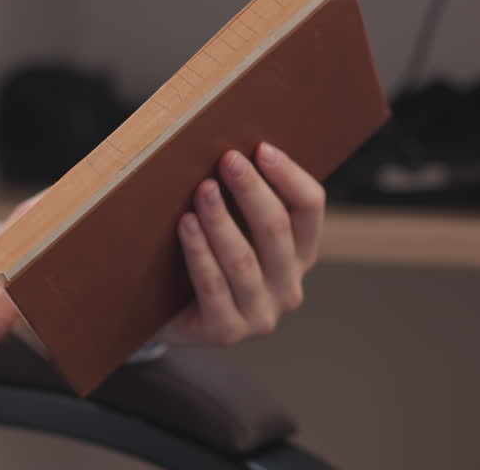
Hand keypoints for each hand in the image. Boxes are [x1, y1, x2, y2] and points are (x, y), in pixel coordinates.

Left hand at [161, 142, 323, 345]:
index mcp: (299, 254)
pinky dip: (200, 253)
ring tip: (202, 190)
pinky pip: (214, 287)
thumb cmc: (204, 257)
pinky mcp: (227, 331)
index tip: (261, 148)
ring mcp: (260, 314)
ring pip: (244, 260)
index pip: (310, 208)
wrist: (168, 315)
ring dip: (222, 220)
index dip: (289, 176)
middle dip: (252, 191)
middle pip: (277, 230)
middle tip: (228, 160)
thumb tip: (232, 147)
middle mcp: (288, 287)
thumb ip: (241, 198)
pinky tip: (186, 225)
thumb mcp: (233, 227)